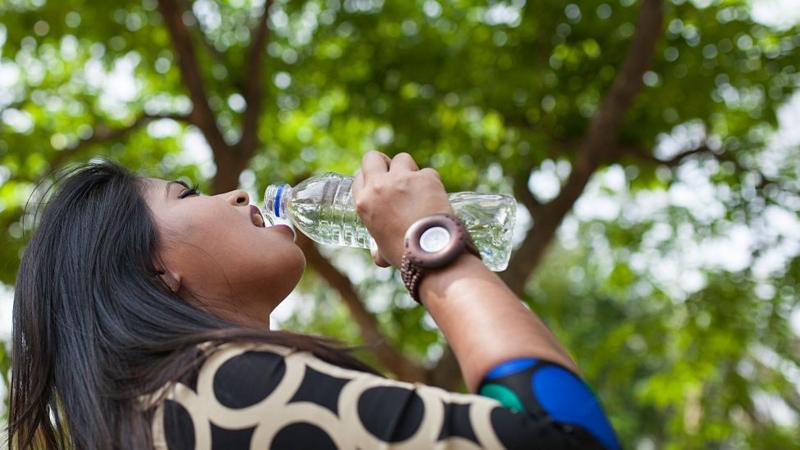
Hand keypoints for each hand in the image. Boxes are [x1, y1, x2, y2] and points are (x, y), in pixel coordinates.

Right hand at [351, 151, 454, 267]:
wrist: (429, 250)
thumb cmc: (404, 253)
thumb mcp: (382, 250)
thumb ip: (378, 249)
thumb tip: (379, 257)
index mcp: (364, 202)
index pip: (358, 176)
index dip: (368, 177)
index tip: (377, 182)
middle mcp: (379, 186)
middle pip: (372, 157)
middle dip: (383, 162)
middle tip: (393, 173)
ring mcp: (402, 179)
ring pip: (402, 158)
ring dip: (408, 169)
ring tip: (416, 184)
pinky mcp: (426, 177)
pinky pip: (427, 172)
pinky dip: (431, 182)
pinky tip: (434, 196)